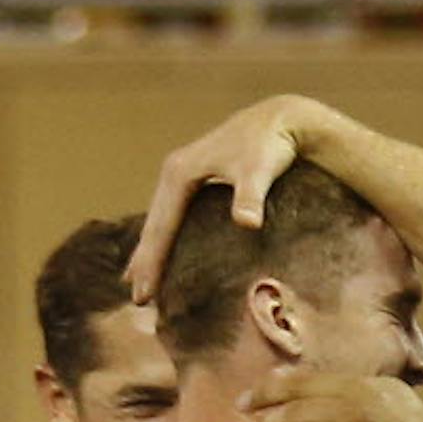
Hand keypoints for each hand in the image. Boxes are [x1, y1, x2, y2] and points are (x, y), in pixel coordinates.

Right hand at [126, 94, 336, 303]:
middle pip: (154, 225)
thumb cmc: (270, 147)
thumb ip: (251, 197)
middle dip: (145, 262)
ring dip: (151, 251)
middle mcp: (175, 173)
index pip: (161, 227)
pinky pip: (174, 216)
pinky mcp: (198, 179)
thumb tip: (247, 222)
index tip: (145, 294)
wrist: (283, 121)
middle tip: (139, 301)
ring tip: (141, 283)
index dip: (151, 261)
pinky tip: (164, 255)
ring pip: (161, 221)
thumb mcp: (259, 171)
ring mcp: (185, 175)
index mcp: (179, 174)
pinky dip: (165, 238)